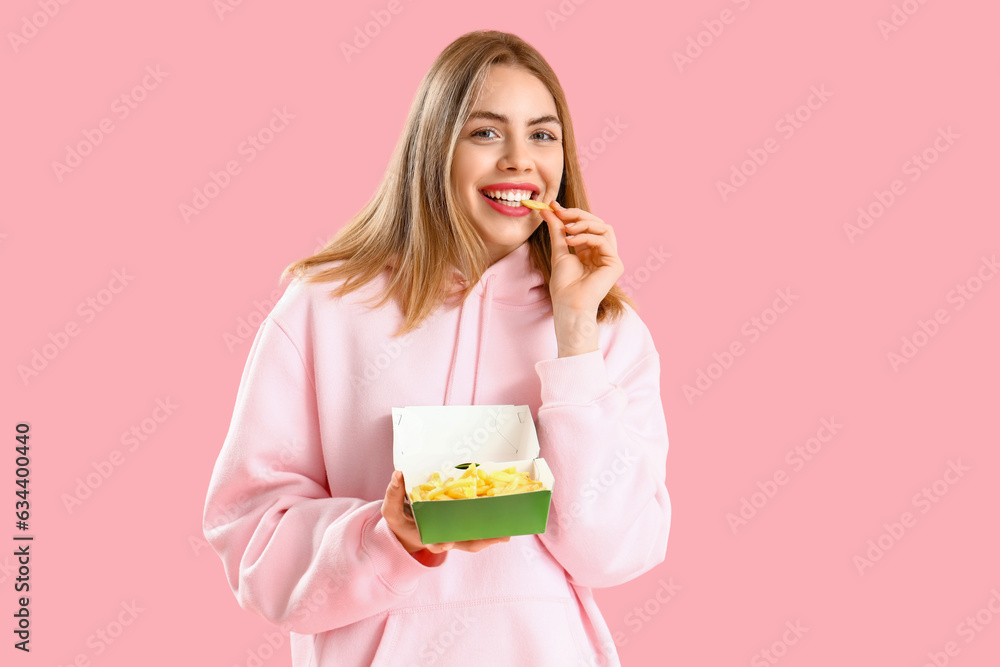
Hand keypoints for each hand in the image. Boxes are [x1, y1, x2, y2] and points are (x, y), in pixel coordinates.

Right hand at [381, 470, 510, 556]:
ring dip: (491, 536)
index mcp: (426, 535)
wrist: (408, 524)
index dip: (440, 544)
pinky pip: (478, 525)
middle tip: (498, 538)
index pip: (435, 542)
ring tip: (507, 532)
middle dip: (481, 542)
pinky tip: (504, 517)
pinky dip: (490, 523)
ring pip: (475, 538)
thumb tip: (398, 474)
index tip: (445, 543)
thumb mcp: (391, 508)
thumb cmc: (400, 518)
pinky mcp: (463, 523)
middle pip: (464, 543)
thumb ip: (392, 493)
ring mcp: (456, 531)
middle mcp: (445, 536)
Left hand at [539, 201, 623, 314]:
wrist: (568, 304)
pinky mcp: (615, 264)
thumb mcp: (559, 250)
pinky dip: (587, 237)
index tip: (554, 206)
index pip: (587, 225)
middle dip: (578, 215)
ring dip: (584, 223)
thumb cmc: (564, 285)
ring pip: (604, 228)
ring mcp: (611, 258)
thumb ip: (556, 230)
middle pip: (598, 223)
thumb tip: (548, 209)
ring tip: (567, 229)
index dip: (572, 214)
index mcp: (591, 251)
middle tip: (560, 211)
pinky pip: (603, 240)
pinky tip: (572, 241)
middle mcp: (603, 253)